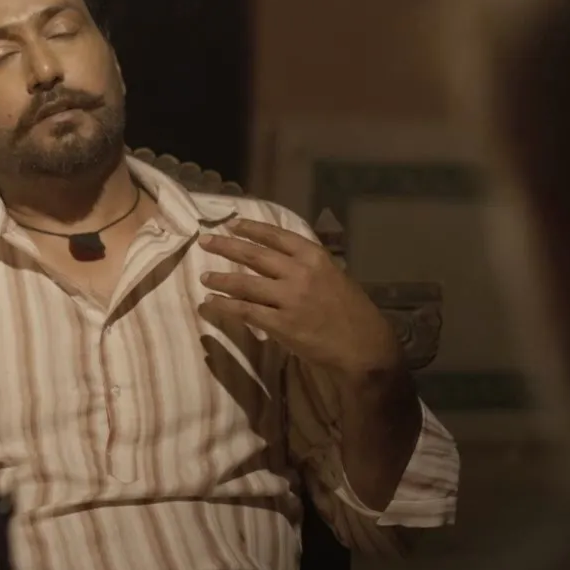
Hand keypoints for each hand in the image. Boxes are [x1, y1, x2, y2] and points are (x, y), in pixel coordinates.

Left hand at [197, 217, 401, 378]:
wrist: (366, 346)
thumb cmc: (353, 312)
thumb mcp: (335, 277)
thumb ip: (308, 266)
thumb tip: (280, 259)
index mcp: (315, 258)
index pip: (277, 236)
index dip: (251, 228)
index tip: (232, 223)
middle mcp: (300, 273)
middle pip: (254, 255)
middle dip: (226, 246)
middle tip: (205, 241)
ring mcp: (289, 298)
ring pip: (244, 283)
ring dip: (220, 278)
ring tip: (204, 277)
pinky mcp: (282, 324)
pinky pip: (245, 311)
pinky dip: (225, 306)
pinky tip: (211, 303)